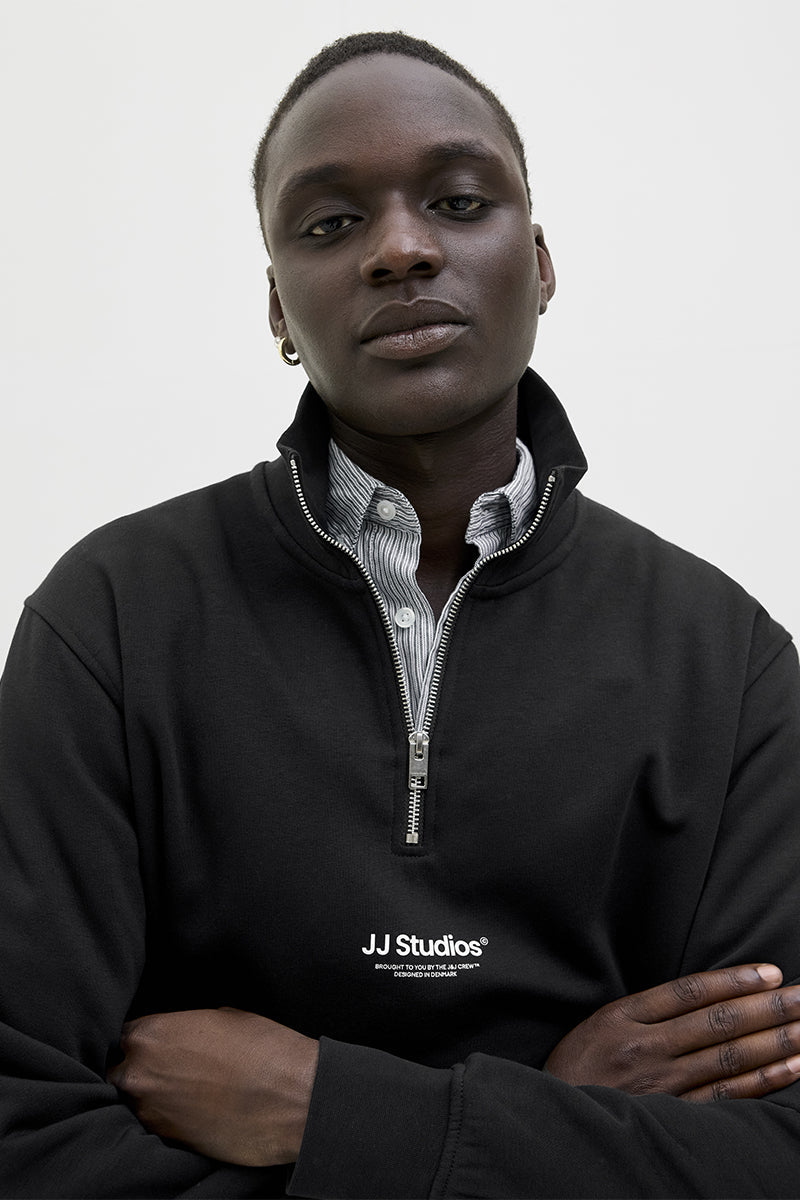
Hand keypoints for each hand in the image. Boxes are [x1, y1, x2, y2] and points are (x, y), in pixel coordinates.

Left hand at [107, 1008, 318, 1165]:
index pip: (124, 1035)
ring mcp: (150, 1112)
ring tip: (182, 1092)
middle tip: (167, 1070)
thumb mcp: (221, 1017)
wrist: (292, 1098)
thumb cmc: (264, 1048)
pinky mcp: (168, 1142)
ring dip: (151, 1096)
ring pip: (133, 1102)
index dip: (142, 1040)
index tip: (156, 1045)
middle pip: (119, 1071)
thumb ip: (185, 1027)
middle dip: (138, 1070)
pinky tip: (193, 1111)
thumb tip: (180, 1038)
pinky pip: (153, 1126)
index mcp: (151, 1034)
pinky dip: (167, 1119)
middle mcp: (140, 1074)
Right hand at [545, 963, 799, 1100]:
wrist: (551, 1121)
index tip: (772, 973)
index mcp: (622, 1017)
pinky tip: (789, 1067)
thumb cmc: (577, 1069)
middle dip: (768, 1007)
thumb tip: (708, 996)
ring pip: (728, 1058)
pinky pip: (726, 1096)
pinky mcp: (671, 1116)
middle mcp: (644, 1049)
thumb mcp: (599, 1025)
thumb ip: (646, 1011)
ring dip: (775, 1041)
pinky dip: (762, 1080)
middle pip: (717, 1022)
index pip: (689, 992)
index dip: (733, 981)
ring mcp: (660, 1086)